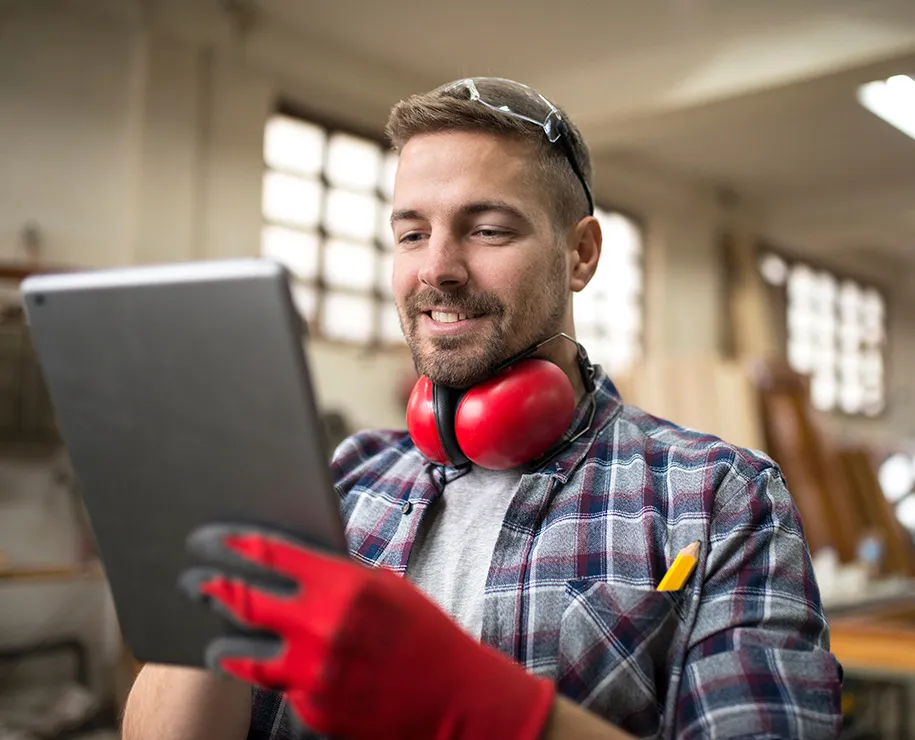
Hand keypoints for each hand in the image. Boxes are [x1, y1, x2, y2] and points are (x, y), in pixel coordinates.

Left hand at [178, 524, 554, 739]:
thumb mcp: (383, 588)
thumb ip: (334, 577)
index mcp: (342, 586)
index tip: (209, 539)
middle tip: (193, 582)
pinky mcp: (314, 711)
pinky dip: (276, 675)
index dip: (230, 544)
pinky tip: (282, 668)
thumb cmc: (424, 634)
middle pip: (242, 602)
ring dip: (223, 642)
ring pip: (243, 655)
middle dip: (210, 588)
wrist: (457, 699)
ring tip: (214, 637)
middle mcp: (321, 628)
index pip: (268, 556)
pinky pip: (280, 687)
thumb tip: (286, 565)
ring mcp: (314, 675)